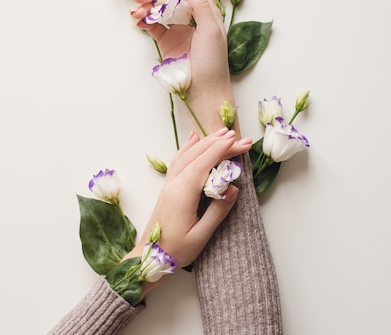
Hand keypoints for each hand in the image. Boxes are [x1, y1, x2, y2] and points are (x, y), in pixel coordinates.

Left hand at [123, 127, 252, 294]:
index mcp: (183, 193)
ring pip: (188, 155)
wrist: (148, 257)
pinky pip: (179, 160)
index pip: (204, 163)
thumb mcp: (200, 236)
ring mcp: (169, 184)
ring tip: (224, 133)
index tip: (238, 141)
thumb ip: (218, 211)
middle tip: (242, 139)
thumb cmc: (175, 251)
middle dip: (220, 144)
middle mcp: (174, 184)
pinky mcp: (168, 187)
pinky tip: (194, 139)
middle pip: (198, 156)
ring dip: (206, 142)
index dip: (221, 150)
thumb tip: (233, 188)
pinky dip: (188, 147)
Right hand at [131, 0, 237, 136]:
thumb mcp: (211, 31)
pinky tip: (138, 20)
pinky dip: (144, 20)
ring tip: (136, 12)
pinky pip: (153, 25)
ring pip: (159, 9)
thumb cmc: (213, 63)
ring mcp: (178, 29)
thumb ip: (200, 5)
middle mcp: (192, 17)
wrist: (204, 93)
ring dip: (146, 6)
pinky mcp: (167, 42)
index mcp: (207, 10)